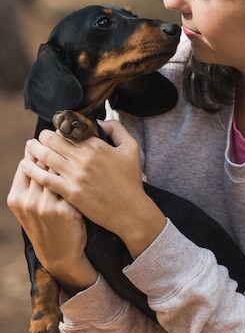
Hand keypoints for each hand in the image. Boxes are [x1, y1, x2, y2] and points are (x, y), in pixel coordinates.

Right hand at [7, 146, 97, 294]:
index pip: (26, 163)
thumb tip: (33, 155)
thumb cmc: (47, 226)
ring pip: (58, 170)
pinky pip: (73, 183)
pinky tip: (88, 159)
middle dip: (53, 145)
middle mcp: (29, 200)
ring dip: (68, 154)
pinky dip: (80, 170)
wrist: (61, 255)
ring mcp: (47, 206)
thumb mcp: (28, 208)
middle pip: (42, 163)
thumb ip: (29, 184)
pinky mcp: (66, 210)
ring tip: (77, 141)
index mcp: (17, 197)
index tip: (48, 135)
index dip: (38, 147)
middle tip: (64, 130)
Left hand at [19, 120, 167, 257]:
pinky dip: (33, 170)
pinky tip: (26, 165)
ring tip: (30, 146)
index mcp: (97, 146)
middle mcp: (84, 159)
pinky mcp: (70, 193)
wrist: (130, 210)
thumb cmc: (131, 180)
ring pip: (45, 157)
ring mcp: (75, 176)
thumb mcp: (131, 148)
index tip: (57, 128)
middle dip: (43, 136)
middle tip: (40, 137)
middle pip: (53, 140)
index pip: (70, 130)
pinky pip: (45, 178)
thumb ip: (117, 128)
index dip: (60, 127)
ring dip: (34, 149)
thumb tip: (100, 121)